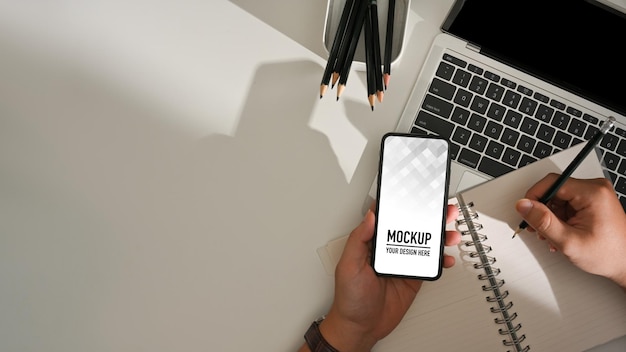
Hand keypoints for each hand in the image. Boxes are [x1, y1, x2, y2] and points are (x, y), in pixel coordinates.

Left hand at [311, 204, 460, 351]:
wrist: (361, 327)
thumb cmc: (349, 298)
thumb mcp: (349, 265)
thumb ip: (358, 239)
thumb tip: (369, 217)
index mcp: (371, 244)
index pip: (388, 219)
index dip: (400, 206)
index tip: (413, 197)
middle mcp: (388, 251)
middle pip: (410, 228)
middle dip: (427, 217)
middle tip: (441, 210)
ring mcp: (402, 263)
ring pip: (424, 244)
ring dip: (439, 237)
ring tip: (450, 233)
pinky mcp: (412, 278)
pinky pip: (429, 265)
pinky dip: (441, 261)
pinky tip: (447, 258)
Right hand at [516, 174, 625, 287]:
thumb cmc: (609, 254)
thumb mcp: (569, 241)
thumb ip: (543, 221)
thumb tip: (524, 205)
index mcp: (593, 193)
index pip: (552, 182)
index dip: (534, 196)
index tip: (526, 210)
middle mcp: (595, 189)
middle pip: (554, 190)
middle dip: (543, 211)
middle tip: (539, 228)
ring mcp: (595, 195)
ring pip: (559, 199)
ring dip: (551, 217)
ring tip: (553, 235)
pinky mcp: (593, 202)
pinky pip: (567, 204)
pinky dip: (560, 218)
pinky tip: (561, 232)